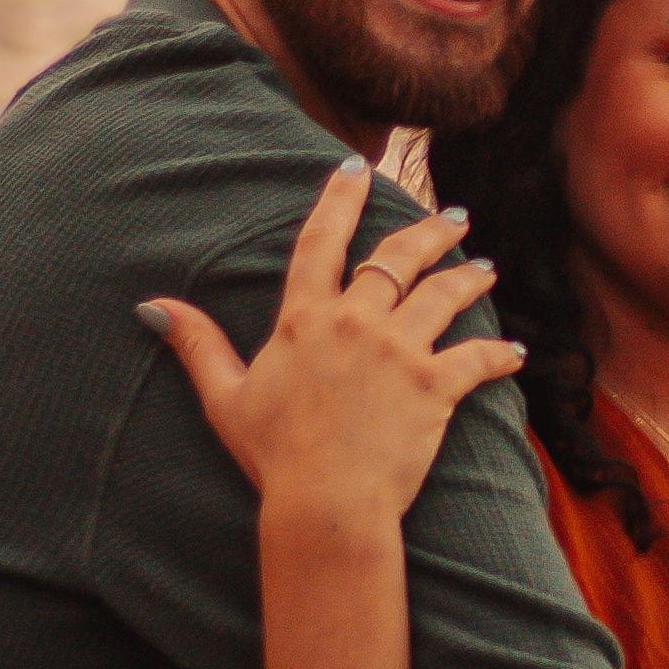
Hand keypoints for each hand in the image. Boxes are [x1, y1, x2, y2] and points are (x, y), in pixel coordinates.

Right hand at [139, 159, 522, 529]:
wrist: (324, 502)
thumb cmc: (272, 456)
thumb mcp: (225, 397)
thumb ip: (197, 345)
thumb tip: (153, 306)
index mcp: (304, 319)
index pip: (321, 241)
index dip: (339, 198)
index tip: (356, 166)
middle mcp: (355, 322)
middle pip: (397, 258)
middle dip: (428, 231)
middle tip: (452, 218)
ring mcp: (399, 351)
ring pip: (444, 295)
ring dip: (469, 277)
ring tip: (485, 267)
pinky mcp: (435, 386)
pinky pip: (477, 357)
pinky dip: (500, 354)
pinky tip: (515, 352)